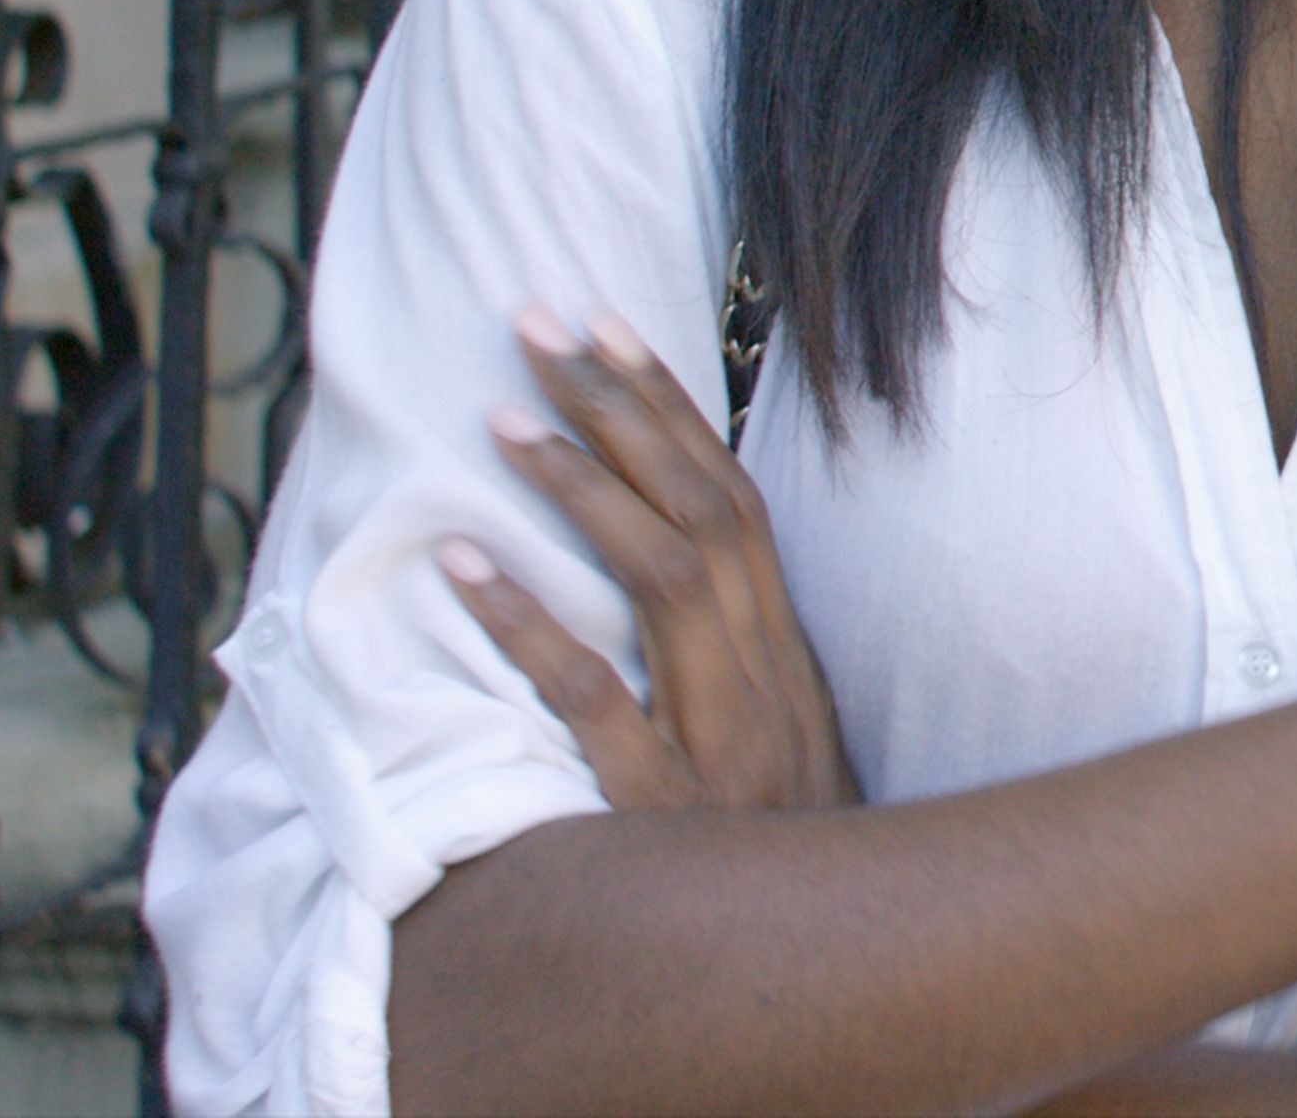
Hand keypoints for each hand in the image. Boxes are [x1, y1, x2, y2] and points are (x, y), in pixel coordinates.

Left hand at [437, 298, 864, 816]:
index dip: (671, 411)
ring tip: (503, 416)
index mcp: (783, 655)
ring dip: (582, 488)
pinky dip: (527, 627)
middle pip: (700, 512)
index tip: (608, 329)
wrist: (837, 977)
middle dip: (621, 406)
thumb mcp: (776, 749)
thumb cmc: (785, 863)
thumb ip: (730, 667)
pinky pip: (593, 701)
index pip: (732, 502)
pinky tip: (459, 569)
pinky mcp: (663, 806)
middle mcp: (764, 679)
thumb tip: (672, 573)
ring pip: (664, 581)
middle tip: (541, 319)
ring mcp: (720, 740)